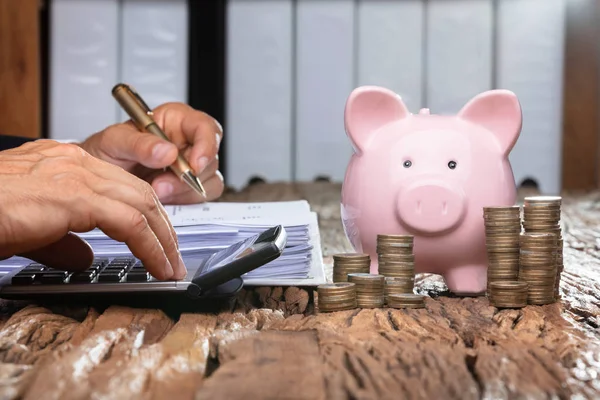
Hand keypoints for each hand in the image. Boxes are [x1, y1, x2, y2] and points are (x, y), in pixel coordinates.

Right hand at [0, 140, 185, 279]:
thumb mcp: (29, 231)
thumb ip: (62, 240)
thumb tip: (85, 256)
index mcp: (64, 164)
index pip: (122, 186)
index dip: (147, 216)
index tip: (159, 242)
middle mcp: (73, 162)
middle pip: (139, 192)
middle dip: (163, 227)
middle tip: (174, 256)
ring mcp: (74, 174)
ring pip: (142, 204)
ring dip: (163, 239)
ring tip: (171, 266)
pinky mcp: (73, 195)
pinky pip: (130, 222)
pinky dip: (150, 247)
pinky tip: (158, 267)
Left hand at [80, 102, 223, 203]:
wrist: (94, 180)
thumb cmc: (103, 153)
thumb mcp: (113, 142)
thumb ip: (138, 144)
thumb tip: (167, 151)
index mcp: (174, 121)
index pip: (205, 127)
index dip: (206, 145)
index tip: (194, 165)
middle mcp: (186, 142)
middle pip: (210, 157)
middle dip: (188, 176)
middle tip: (160, 185)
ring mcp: (189, 166)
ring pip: (209, 180)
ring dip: (183, 191)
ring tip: (155, 191)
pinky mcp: (187, 188)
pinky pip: (200, 197)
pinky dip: (184, 201)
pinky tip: (163, 199)